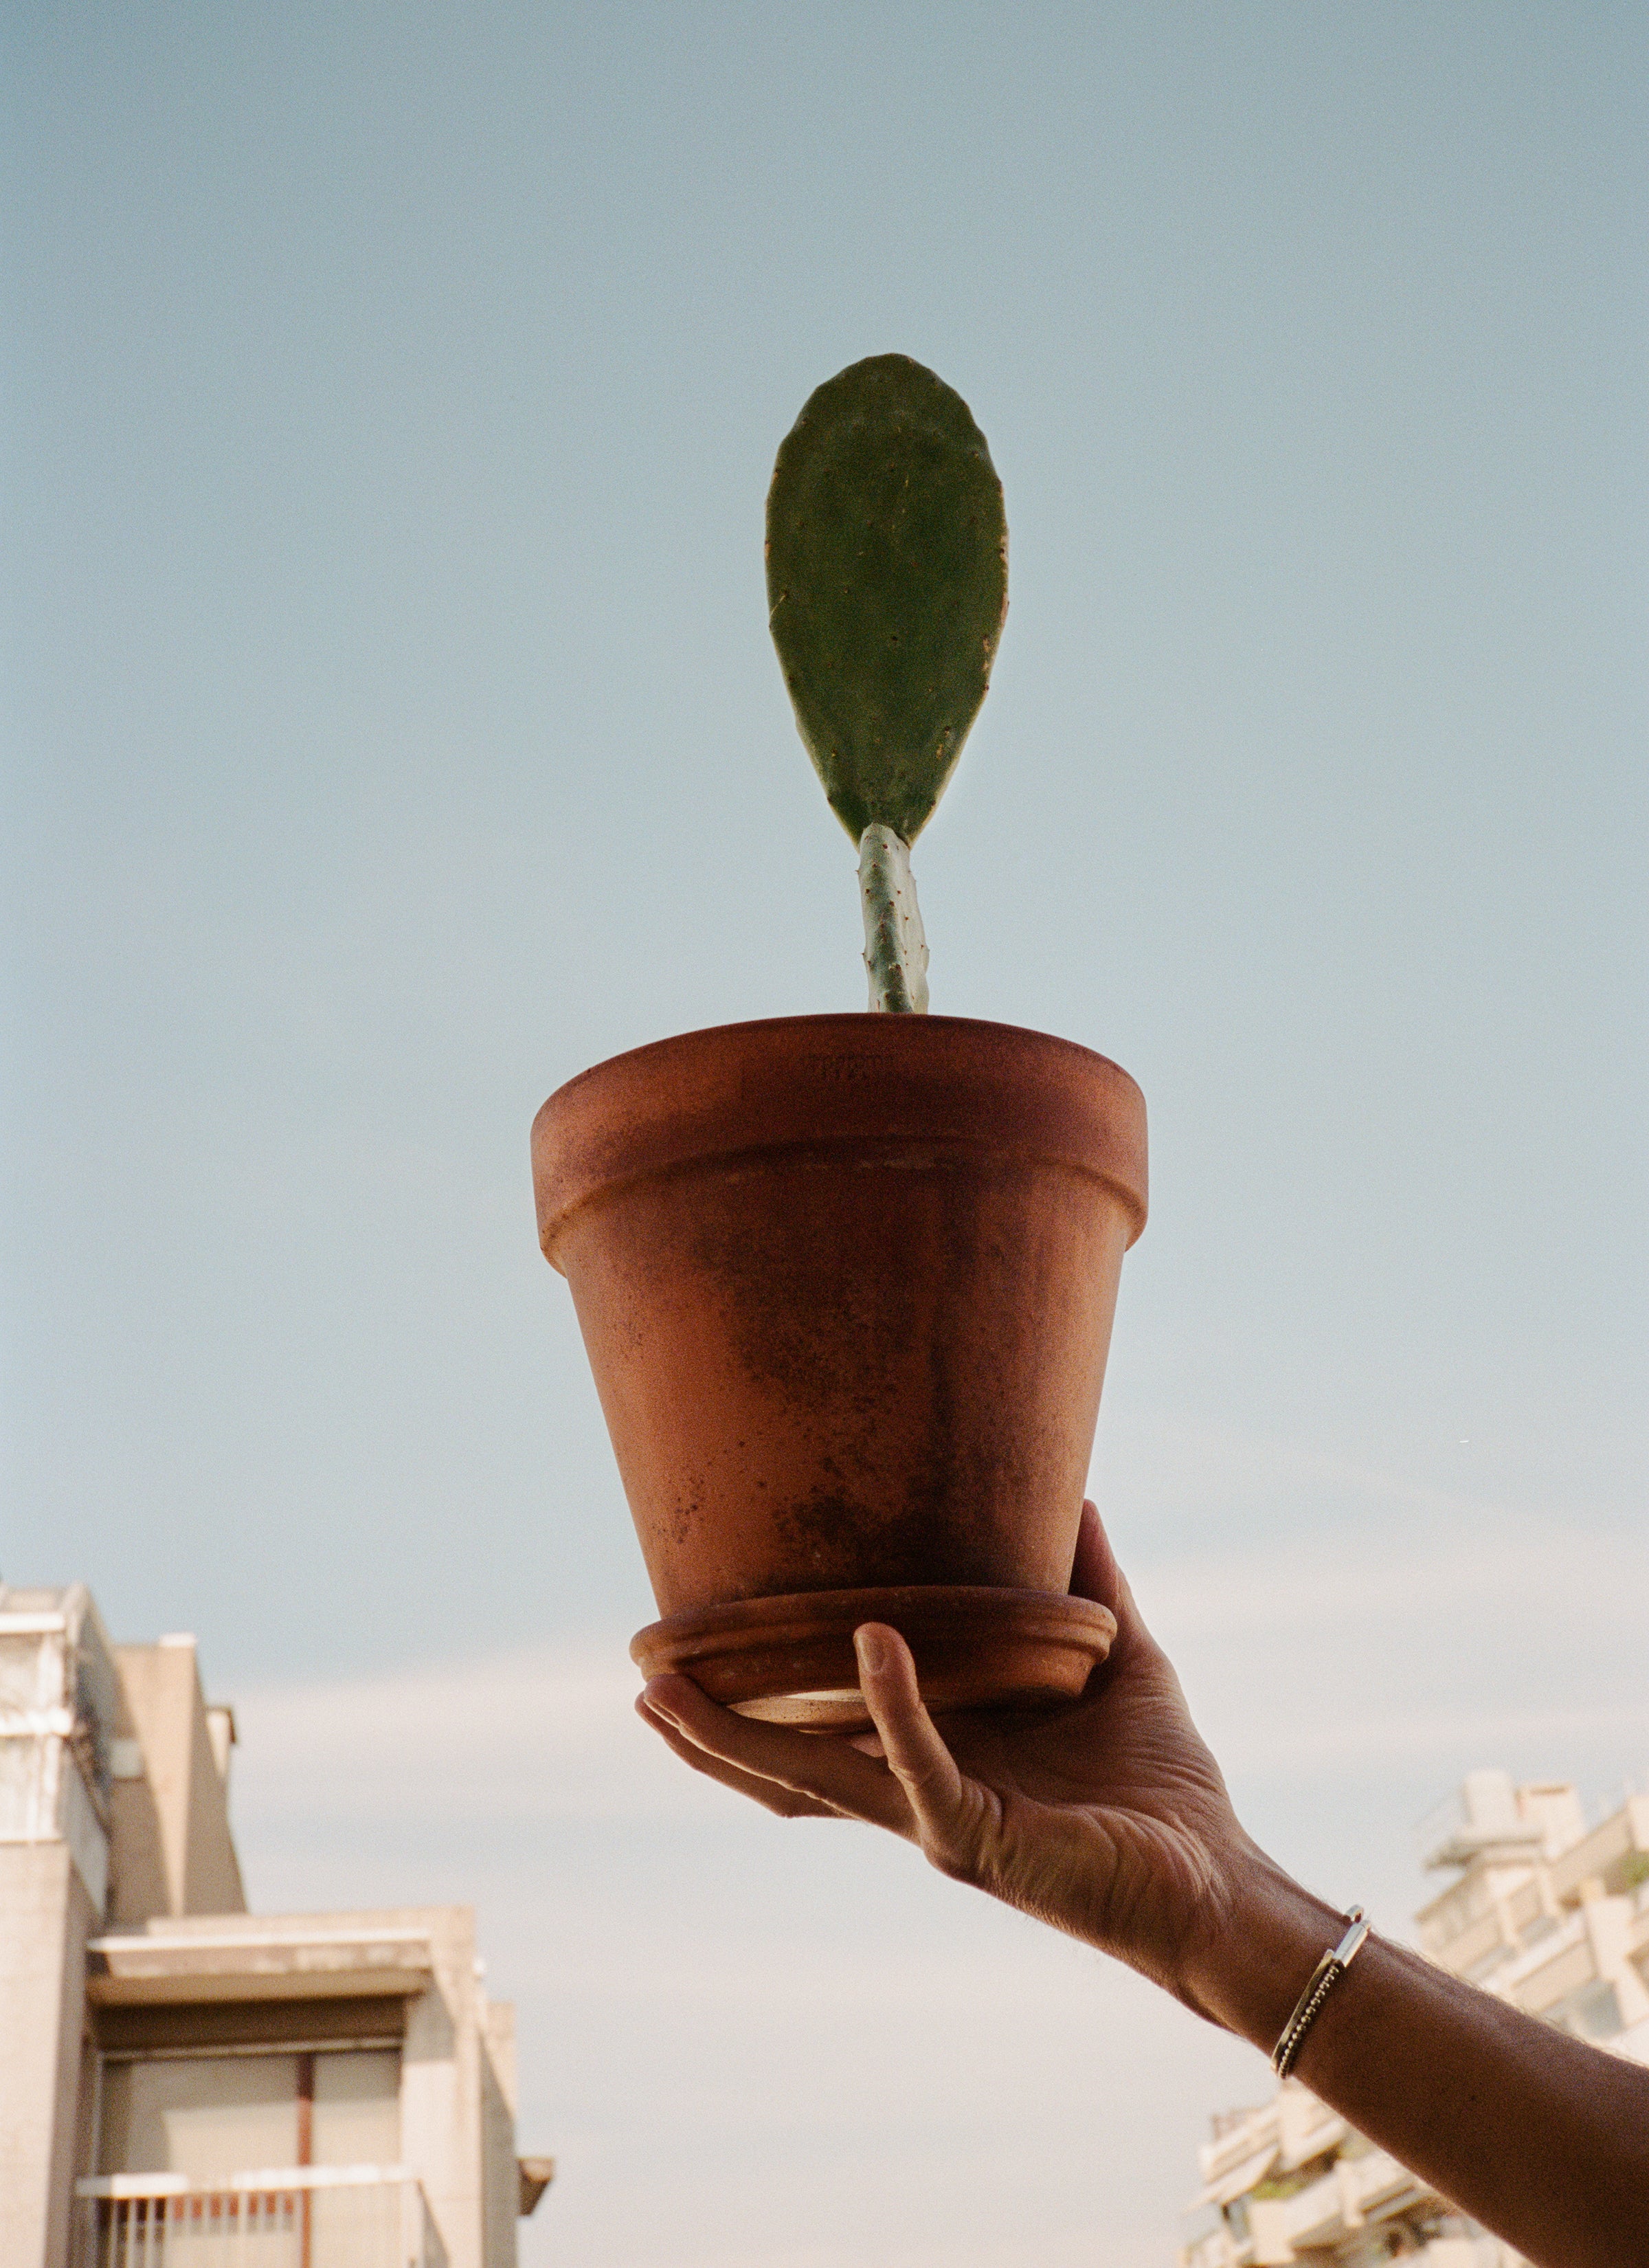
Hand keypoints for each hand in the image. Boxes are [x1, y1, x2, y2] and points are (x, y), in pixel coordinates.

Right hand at [638, 1501, 1276, 2014]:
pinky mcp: (980, 1838)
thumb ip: (1088, 1586)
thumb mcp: (1116, 1660)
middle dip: (711, 1734)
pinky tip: (871, 1643)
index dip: (757, 1704)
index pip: (825, 1737)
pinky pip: (920, 1767)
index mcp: (941, 1758)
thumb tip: (1076, 1493)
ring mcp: (939, 1823)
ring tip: (671, 1691)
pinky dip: (891, 1705)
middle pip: (787, 1770)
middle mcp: (921, 1796)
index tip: (694, 1653)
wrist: (1219, 1882)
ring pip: (814, 1783)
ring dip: (739, 1740)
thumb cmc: (1164, 1785)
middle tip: (642, 1681)